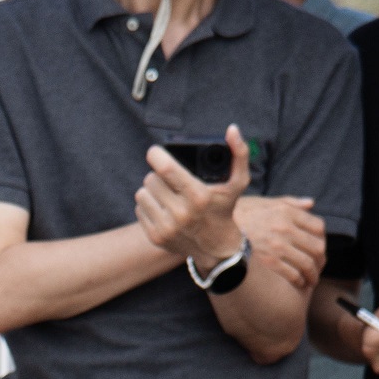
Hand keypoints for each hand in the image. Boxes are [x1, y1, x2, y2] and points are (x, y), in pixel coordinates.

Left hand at [135, 126, 250, 272]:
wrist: (216, 248)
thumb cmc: (224, 209)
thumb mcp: (238, 182)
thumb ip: (239, 153)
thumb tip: (231, 129)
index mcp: (198, 197)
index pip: (166, 170)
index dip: (156, 156)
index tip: (154, 152)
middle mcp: (181, 214)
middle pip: (151, 179)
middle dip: (158, 175)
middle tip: (168, 179)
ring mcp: (166, 227)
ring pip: (142, 193)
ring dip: (151, 189)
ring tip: (165, 192)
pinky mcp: (155, 237)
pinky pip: (139, 209)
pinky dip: (148, 205)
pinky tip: (161, 207)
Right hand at [235, 194, 325, 292]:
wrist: (217, 229)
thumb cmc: (240, 214)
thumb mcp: (264, 202)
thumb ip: (289, 202)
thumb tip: (310, 203)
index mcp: (287, 212)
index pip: (318, 226)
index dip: (321, 240)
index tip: (319, 248)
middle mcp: (285, 228)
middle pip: (316, 247)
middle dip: (321, 261)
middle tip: (318, 268)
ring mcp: (278, 246)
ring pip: (307, 264)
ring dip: (313, 275)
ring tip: (311, 280)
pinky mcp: (269, 261)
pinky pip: (293, 274)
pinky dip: (299, 281)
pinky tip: (298, 283)